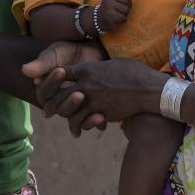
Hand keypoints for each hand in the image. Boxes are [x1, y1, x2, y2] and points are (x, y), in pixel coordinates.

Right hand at [21, 41, 107, 134]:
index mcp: (47, 90)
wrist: (89, 50)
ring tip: (93, 107)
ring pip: (74, 118)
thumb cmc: (67, 51)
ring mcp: (74, 106)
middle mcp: (58, 101)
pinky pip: (89, 121)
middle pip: (59, 110)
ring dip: (82, 116)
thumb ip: (42, 63)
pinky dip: (95, 123)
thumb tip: (25, 70)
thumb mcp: (54, 53)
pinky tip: (102, 118)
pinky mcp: (89, 108)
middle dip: (69, 103)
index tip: (60, 70)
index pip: (44, 94)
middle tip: (79, 94)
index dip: (51, 84)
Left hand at [38, 58, 166, 134]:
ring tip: (60, 123)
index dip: (52, 78)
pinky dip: (78, 127)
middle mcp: (87, 85)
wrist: (148, 89)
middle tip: (46, 110)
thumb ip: (99, 67)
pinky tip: (76, 131)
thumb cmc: (134, 72)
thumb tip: (95, 68)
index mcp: (88, 69)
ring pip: (69, 111)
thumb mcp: (114, 63)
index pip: (62, 73)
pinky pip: (84, 122)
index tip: (47, 84)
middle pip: (60, 94)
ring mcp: (93, 100)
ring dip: (63, 117)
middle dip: (50, 103)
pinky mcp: (101, 113)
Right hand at [96, 0, 142, 32]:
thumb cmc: (112, 5)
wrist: (99, 17)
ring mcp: (108, 7)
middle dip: (127, 6)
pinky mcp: (109, 16)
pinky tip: (117, 19)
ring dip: (125, 13)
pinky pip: (123, 18)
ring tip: (118, 13)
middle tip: (120, 8)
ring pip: (126, 10)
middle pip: (127, 1)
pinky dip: (122, 20)